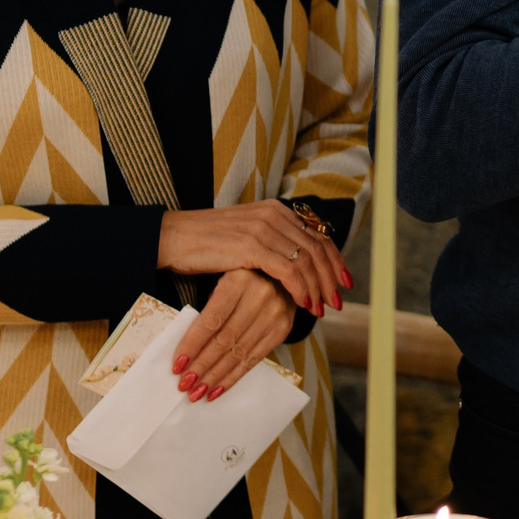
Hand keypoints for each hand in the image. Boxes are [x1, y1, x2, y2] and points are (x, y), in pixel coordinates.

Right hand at [157, 203, 346, 312]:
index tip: (344, 282)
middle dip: (331, 278)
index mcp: (276, 210)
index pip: (318, 234)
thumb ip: (273, 241)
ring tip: (321, 308)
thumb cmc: (206, 242)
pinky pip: (288, 270)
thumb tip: (298, 264)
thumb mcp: (247, 235)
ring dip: (318, 288)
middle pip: (317, 248)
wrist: (174, 237)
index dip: (335, 259)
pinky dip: (301, 289)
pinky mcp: (251, 246)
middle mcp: (274, 214)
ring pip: (306, 261)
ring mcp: (263, 228)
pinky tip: (303, 303)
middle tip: (338, 301)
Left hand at [172, 270, 296, 399]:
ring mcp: (273, 315)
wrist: (282, 278)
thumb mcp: (223, 282)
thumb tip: (186, 350)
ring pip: (238, 353)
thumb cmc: (241, 282)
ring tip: (197, 392)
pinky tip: (217, 389)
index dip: (193, 345)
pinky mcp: (282, 330)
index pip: (211, 321)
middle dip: (202, 366)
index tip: (177, 365)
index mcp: (238, 281)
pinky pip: (254, 359)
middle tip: (185, 384)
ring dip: (215, 376)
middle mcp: (259, 297)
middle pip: (225, 340)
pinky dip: (233, 377)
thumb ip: (209, 309)